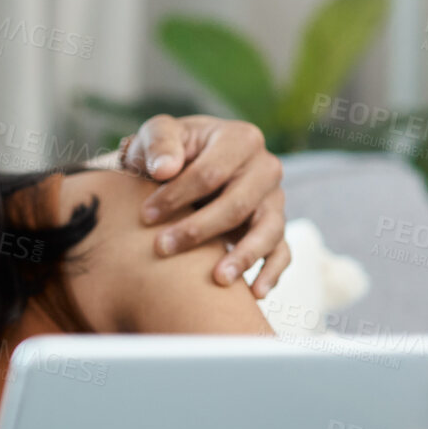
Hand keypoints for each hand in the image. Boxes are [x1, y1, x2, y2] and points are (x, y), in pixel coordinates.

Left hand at [119, 114, 288, 296]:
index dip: (177, 195)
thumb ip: (159, 143)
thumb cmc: (169, 153)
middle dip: (198, 229)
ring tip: (219, 279)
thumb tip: (164, 169)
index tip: (145, 216)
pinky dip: (272, 272)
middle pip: (238, 204)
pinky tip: (255, 293)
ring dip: (244, 256)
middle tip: (162, 248)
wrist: (182, 169)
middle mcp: (266, 168)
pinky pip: (282, 251)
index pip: (211, 173)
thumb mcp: (158, 135)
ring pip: (268, 230)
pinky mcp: (274, 227)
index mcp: (241, 139)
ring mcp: (274, 200)